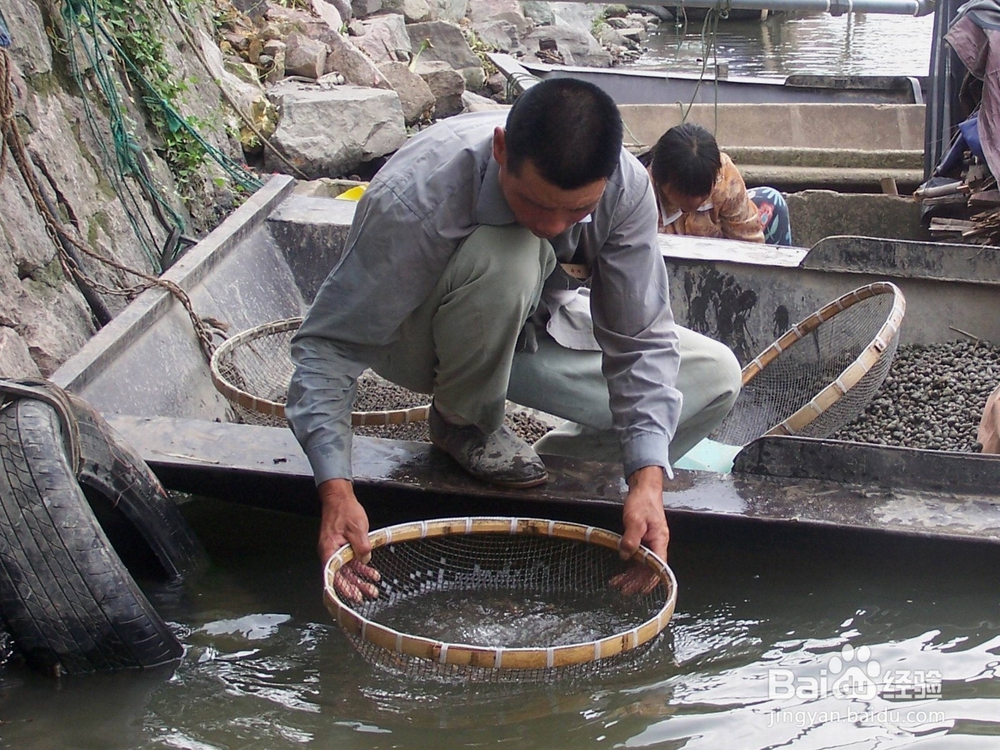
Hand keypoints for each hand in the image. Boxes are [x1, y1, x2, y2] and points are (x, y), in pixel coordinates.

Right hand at [318, 479, 378, 603]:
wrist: (340, 497)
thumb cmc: (344, 510)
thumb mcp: (357, 528)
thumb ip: (361, 547)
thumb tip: (365, 561)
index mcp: (330, 550)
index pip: (334, 574)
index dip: (343, 587)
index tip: (353, 595)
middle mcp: (331, 552)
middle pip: (342, 575)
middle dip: (354, 587)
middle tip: (366, 596)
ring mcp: (336, 550)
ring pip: (348, 570)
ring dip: (360, 579)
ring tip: (372, 588)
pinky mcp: (342, 547)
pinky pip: (351, 561)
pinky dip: (361, 567)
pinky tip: (371, 573)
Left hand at [612, 465, 668, 595]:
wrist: (644, 490)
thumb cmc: (642, 502)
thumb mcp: (635, 519)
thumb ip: (631, 538)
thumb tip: (626, 556)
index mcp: (660, 540)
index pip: (659, 566)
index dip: (651, 580)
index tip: (641, 590)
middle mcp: (657, 544)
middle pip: (649, 568)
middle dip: (637, 581)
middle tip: (623, 591)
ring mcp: (651, 543)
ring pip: (643, 565)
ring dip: (631, 575)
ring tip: (617, 584)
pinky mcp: (643, 540)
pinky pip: (638, 557)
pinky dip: (629, 565)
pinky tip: (621, 571)